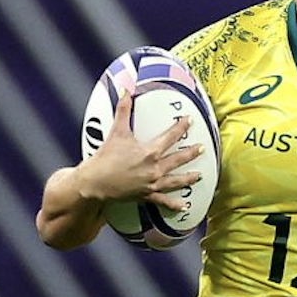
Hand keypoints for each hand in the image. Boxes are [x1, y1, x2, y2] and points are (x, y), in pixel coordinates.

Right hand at [80, 88, 202, 213]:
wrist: (94, 183)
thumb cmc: (104, 158)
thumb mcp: (116, 132)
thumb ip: (122, 110)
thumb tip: (125, 90)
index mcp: (150, 152)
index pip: (171, 136)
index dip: (181, 127)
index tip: (189, 121)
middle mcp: (155, 168)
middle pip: (178, 159)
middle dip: (191, 153)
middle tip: (202, 148)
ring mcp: (152, 183)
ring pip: (176, 181)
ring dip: (189, 178)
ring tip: (199, 176)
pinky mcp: (146, 195)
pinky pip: (163, 201)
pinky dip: (174, 204)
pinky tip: (184, 206)